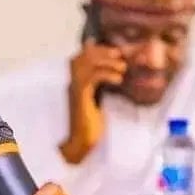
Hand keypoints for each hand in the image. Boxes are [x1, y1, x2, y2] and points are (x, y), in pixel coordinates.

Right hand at [59, 39, 125, 163]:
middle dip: (101, 52)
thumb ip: (102, 87)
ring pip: (85, 64)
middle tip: (119, 55)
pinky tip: (118, 79)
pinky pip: (91, 77)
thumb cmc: (91, 126)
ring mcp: (75, 90)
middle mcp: (72, 84)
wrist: (82, 144)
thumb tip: (115, 75)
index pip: (81, 57)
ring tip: (121, 68)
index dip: (96, 50)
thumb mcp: (99, 101)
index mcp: (76, 84)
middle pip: (81, 57)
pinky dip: (106, 74)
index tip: (114, 52)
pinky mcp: (80, 97)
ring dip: (106, 61)